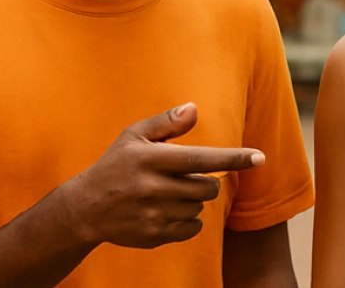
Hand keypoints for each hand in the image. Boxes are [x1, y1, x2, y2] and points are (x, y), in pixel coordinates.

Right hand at [61, 103, 264, 248]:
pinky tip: (168, 211)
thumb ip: (166, 123)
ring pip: (199, 208)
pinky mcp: (154, 235)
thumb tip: (194, 109)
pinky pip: (192, 229)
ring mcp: (154, 215)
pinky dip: (189, 221)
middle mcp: (153, 188)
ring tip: (167, 194)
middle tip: (182, 177)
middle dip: (204, 182)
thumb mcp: (134, 136)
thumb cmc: (116, 165)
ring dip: (193, 201)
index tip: (259, 157)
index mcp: (151, 159)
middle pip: (207, 188)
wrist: (85, 208)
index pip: (201, 159)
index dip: (232, 158)